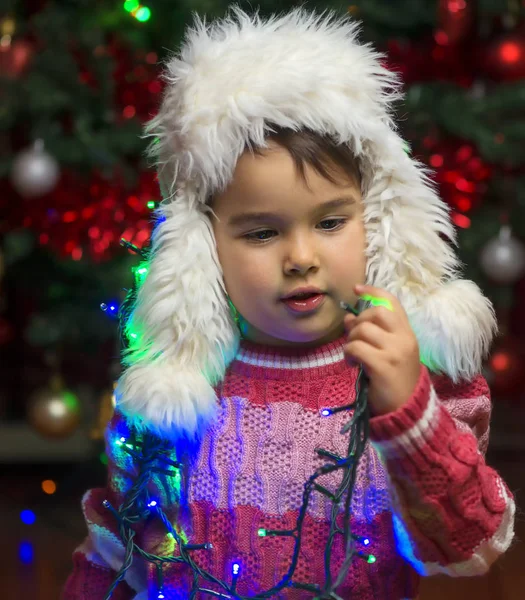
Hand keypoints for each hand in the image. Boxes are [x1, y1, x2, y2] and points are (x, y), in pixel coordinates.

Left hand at [343, 284, 421, 415]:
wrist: (407, 410)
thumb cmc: (395, 380)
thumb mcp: (389, 353)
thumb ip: (373, 333)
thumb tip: (348, 316)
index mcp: (407, 333)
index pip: (392, 302)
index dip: (373, 291)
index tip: (356, 289)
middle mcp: (404, 338)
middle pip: (375, 313)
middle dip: (358, 322)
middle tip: (354, 338)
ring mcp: (395, 351)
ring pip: (362, 330)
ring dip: (351, 341)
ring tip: (352, 355)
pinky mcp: (383, 365)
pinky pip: (356, 348)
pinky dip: (348, 354)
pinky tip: (352, 364)